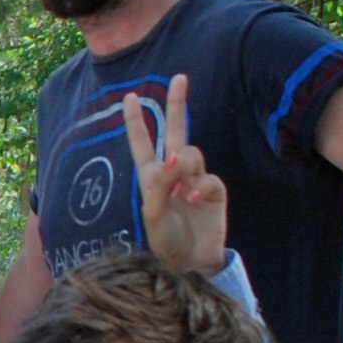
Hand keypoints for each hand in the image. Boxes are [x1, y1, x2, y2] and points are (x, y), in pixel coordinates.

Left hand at [122, 76, 231, 277]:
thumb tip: (175, 154)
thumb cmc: (166, 242)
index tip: (129, 96)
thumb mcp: (154, 213)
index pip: (142, 143)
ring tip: (182, 196)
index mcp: (151, 176)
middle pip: (176, 130)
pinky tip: (193, 201)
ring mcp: (195, 179)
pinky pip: (207, 177)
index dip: (135, 121)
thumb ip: (161, 183)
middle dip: (177, 104)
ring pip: (192, 153)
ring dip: (186, 170)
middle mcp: (173, 173)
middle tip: (179, 77)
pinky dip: (199, 186)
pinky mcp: (213, 190)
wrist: (191, 265)